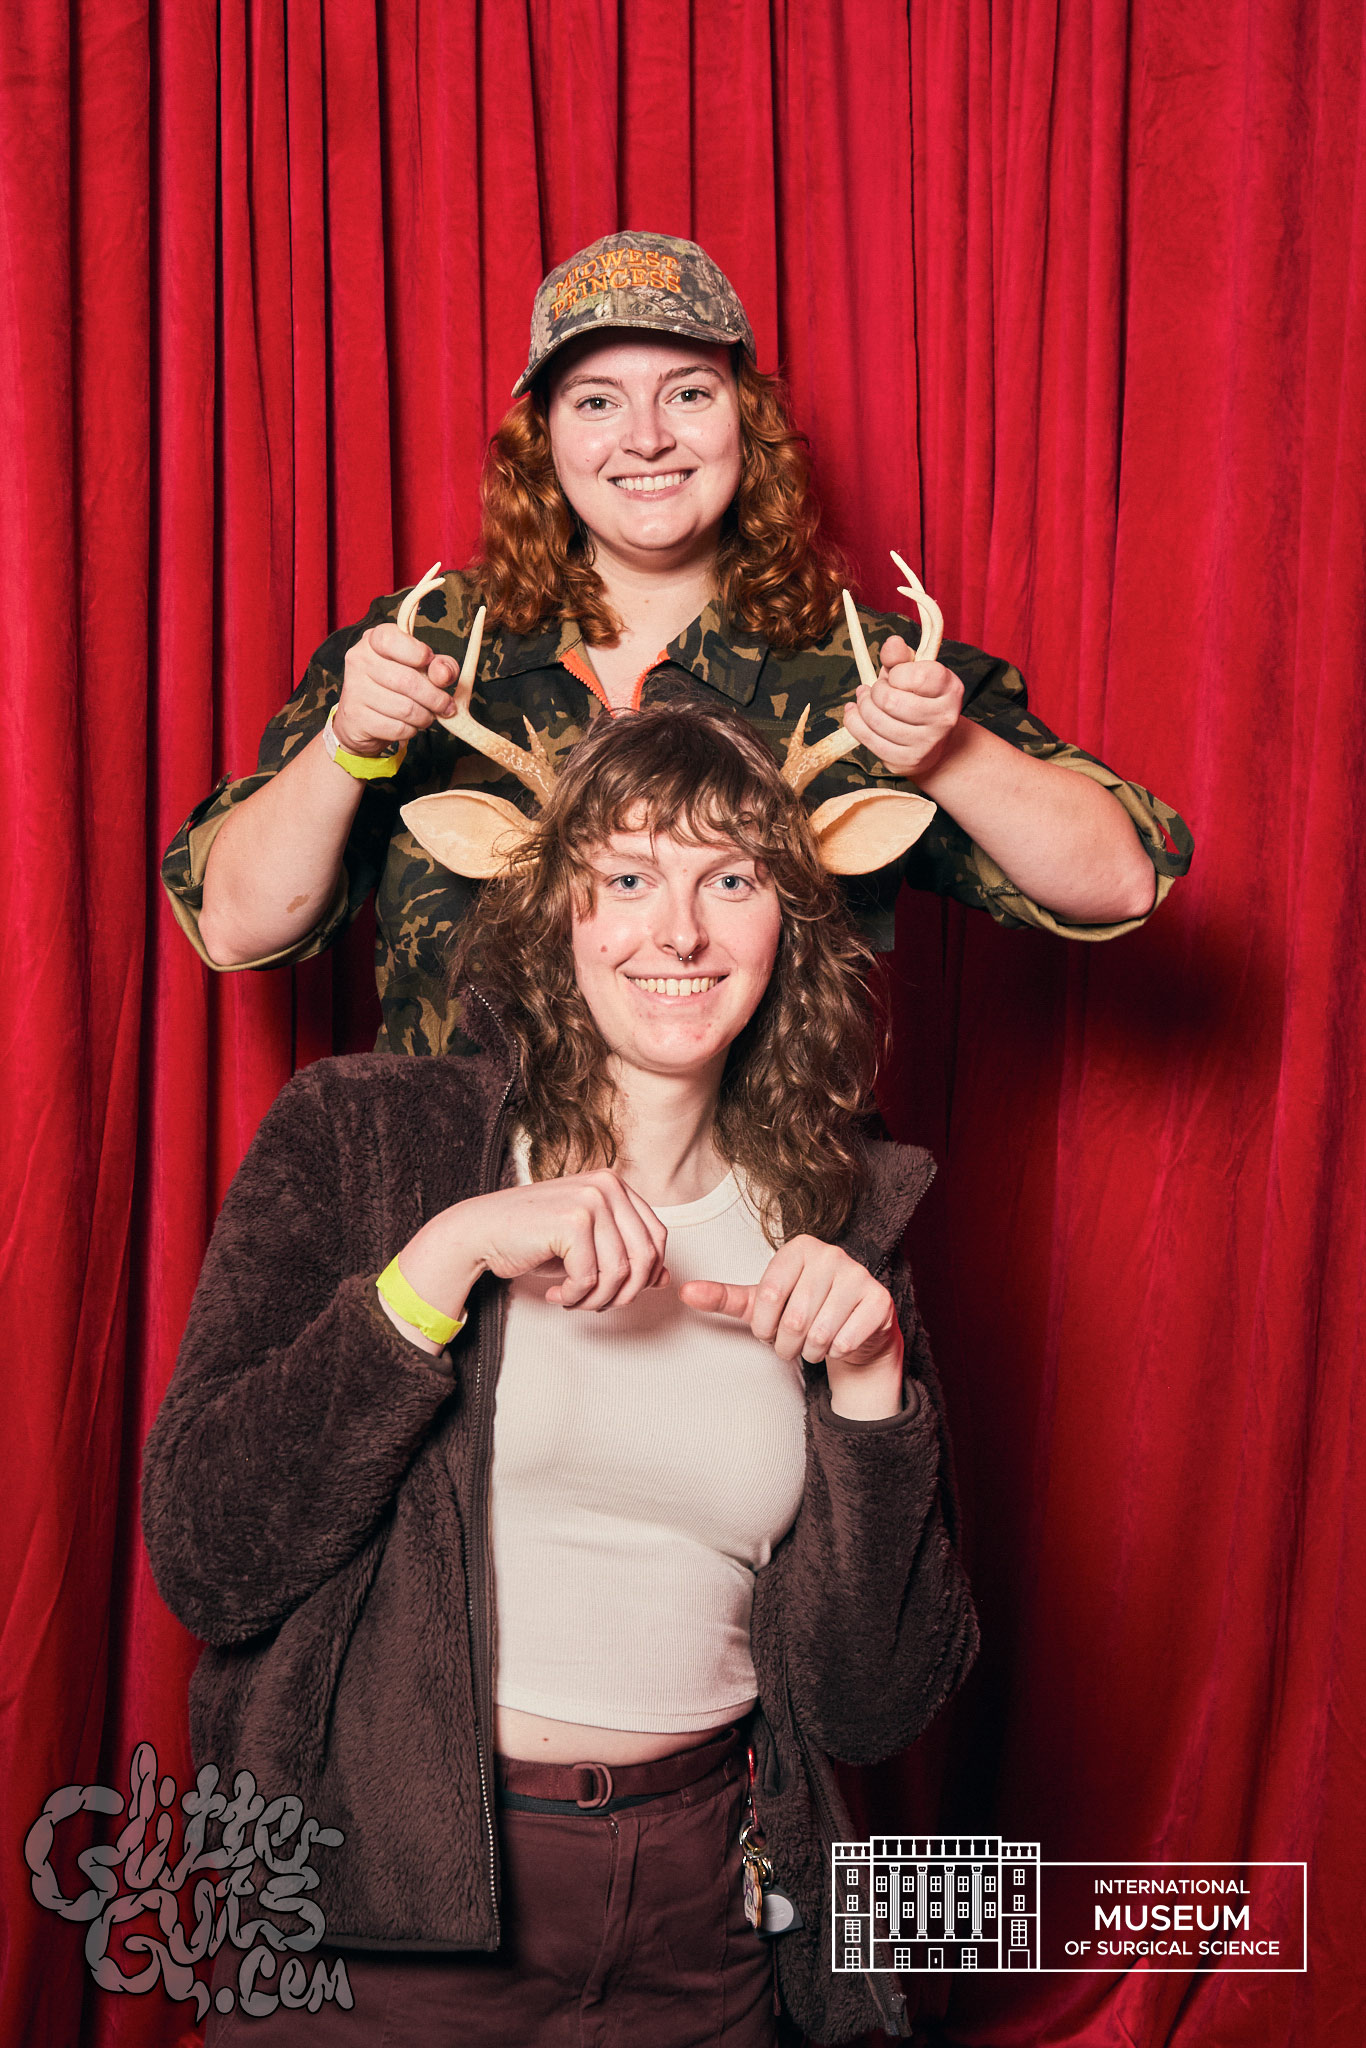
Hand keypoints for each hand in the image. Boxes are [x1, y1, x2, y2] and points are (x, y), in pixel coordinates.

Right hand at [331, 621, 461, 757]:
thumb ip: (439, 666)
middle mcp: (359, 660)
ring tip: (427, 716)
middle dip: (435, 698)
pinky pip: (397, 727)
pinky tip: (409, 725)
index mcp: (373, 640)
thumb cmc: (396, 686)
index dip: (419, 654)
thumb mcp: (421, 667)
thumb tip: (444, 675)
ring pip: (405, 708)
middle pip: (407, 680)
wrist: (361, 720)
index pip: (392, 640)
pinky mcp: (357, 717)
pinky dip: (411, 730)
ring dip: (425, 717)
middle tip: (445, 706)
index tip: (432, 667)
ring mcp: (355, 689)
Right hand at [395, 1171, 671, 1330]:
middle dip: (623, 1292)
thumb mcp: (588, 1247)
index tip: (614, 1291)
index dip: (643, 1275)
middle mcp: (608, 1185)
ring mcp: (592, 1199)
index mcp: (616, 1185)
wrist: (480, 1232)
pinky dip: (576, 1297)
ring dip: (597, 1299)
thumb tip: (667, 1279)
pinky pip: (591, 1278)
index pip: (656, 1237)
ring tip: (572, 1300)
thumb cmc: (533, 1240)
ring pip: (620, 1272)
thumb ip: (626, 1256)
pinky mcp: (573, 1221)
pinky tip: (556, 1294)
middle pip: (645, 1257)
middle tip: (593, 1303)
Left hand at [679, 1238, 904, 1419]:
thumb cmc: (804, 1312)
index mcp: (800, 1247)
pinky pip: (845, 1340)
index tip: (769, 1330)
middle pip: (794, 1318)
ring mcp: (859, 1275)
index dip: (763, 1326)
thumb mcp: (761, 1305)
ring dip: (811, 1352)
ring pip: (820, 1333)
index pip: (766, 1296)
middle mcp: (832, 1253)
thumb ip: (723, 1297)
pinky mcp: (880, 1300)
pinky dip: (837, 1352)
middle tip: (793, 1344)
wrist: (855, 1330)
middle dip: (787, 1345)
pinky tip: (840, 1342)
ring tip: (815, 1344)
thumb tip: (683, 1292)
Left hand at [839, 633, 963, 781]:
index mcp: (950, 687)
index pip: (916, 676)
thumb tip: (892, 643)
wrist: (934, 742)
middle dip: (874, 692)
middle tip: (874, 691)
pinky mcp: (908, 760)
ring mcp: (928, 742)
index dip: (895, 674)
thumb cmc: (919, 698)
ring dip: (862, 707)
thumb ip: (900, 657)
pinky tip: (855, 714)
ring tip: (864, 701)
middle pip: (890, 701)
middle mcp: (945, 717)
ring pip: (876, 721)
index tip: (894, 676)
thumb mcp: (914, 671)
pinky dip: (854, 723)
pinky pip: (869, 740)